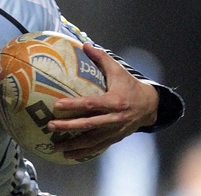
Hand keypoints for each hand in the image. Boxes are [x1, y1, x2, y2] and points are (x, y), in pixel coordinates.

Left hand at [47, 42, 158, 160]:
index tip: (57, 105)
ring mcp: (115, 131)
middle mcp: (115, 119)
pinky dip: (83, 153)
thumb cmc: (129, 85)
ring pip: (92, 140)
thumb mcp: (118, 70)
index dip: (74, 105)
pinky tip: (68, 155)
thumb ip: (101, 58)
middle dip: (68, 127)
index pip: (91, 104)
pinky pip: (97, 147)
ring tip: (55, 146)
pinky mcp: (114, 139)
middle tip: (50, 126)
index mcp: (115, 101)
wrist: (150, 106)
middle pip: (88, 125)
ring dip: (73, 145)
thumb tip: (85, 44)